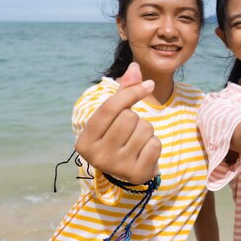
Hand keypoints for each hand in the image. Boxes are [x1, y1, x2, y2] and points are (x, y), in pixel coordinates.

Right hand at [74, 62, 161, 184]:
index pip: (109, 108)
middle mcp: (97, 157)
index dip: (131, 92)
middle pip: (129, 117)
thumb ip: (124, 92)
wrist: (128, 171)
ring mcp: (117, 167)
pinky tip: (145, 151)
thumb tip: (135, 67)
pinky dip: (154, 143)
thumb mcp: (116, 117)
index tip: (149, 84)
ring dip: (147, 130)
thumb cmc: (119, 137)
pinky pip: (155, 144)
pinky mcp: (137, 174)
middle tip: (131, 130)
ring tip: (137, 141)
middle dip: (136, 118)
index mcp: (84, 142)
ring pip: (144, 129)